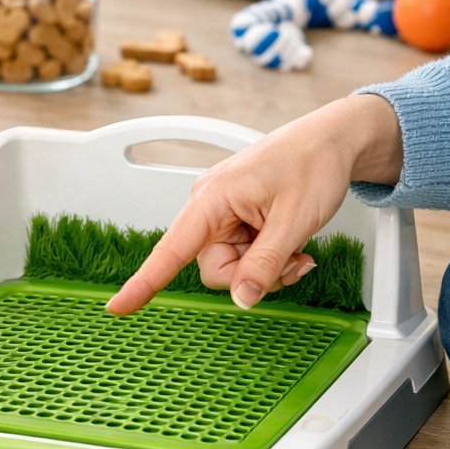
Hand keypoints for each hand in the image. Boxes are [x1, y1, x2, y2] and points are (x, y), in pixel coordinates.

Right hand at [105, 94, 401, 314]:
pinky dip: (268, 258)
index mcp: (212, 199)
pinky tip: (291, 243)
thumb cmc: (312, 165)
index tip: (117, 307)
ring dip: (267, 268)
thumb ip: (265, 264)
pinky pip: (243, 255)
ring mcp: (222, 212)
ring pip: (233, 266)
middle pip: (215, 268)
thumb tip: (241, 299)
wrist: (331, 141)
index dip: (143, 283)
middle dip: (254, 276)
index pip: (170, 250)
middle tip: (293, 260)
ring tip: (296, 247)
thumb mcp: (295, 221)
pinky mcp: (236, 217)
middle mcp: (209, 205)